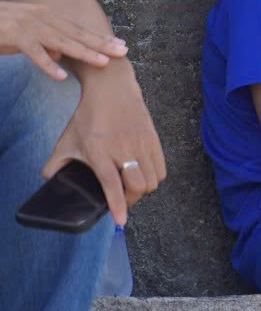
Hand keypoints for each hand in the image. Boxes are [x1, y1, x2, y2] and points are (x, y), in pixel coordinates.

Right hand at [0, 0, 125, 80]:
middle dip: (101, 43)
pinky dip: (47, 64)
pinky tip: (61, 76)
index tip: (120, 45)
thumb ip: (43, 44)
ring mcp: (27, 25)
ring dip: (83, 52)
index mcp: (45, 15)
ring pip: (61, 41)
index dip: (99, 37)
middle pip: (76, 33)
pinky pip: (33, 52)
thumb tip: (61, 56)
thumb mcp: (23, 36)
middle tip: (122, 52)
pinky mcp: (13, 35)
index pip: (78, 28)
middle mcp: (40, 17)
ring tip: (101, 63)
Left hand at [43, 64, 161, 226]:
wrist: (111, 89)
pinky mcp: (153, 138)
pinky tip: (144, 174)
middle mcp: (123, 149)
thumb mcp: (66, 140)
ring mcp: (141, 144)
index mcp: (99, 152)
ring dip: (143, 189)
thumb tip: (48, 180)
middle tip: (122, 199)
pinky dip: (154, 177)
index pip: (112, 185)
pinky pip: (162, 168)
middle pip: (138, 186)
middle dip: (131, 199)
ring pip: (152, 180)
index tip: (121, 221)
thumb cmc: (87, 116)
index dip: (117, 206)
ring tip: (133, 186)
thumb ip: (55, 163)